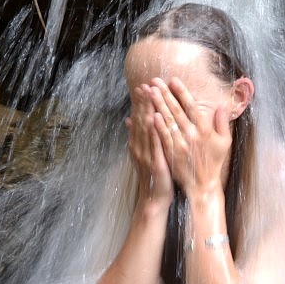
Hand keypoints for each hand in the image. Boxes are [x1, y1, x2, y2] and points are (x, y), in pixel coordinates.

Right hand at [125, 84, 172, 206]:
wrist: (153, 199)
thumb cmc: (153, 176)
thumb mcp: (143, 154)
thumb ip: (137, 137)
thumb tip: (128, 119)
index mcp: (137, 144)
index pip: (138, 119)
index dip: (140, 103)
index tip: (143, 86)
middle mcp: (139, 147)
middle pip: (140, 120)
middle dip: (143, 102)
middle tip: (145, 84)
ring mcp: (146, 154)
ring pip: (146, 129)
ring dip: (148, 110)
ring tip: (150, 95)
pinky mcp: (155, 162)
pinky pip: (155, 144)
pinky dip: (155, 130)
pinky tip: (156, 118)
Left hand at [148, 78, 231, 196]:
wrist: (203, 185)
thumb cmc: (214, 163)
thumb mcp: (224, 142)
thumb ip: (222, 123)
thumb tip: (222, 106)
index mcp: (205, 130)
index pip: (191, 107)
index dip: (182, 92)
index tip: (173, 80)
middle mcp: (192, 135)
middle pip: (176, 110)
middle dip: (165, 94)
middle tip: (155, 81)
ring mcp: (181, 144)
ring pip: (168, 121)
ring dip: (158, 105)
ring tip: (150, 91)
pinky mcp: (172, 153)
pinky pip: (163, 136)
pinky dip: (157, 125)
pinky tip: (151, 114)